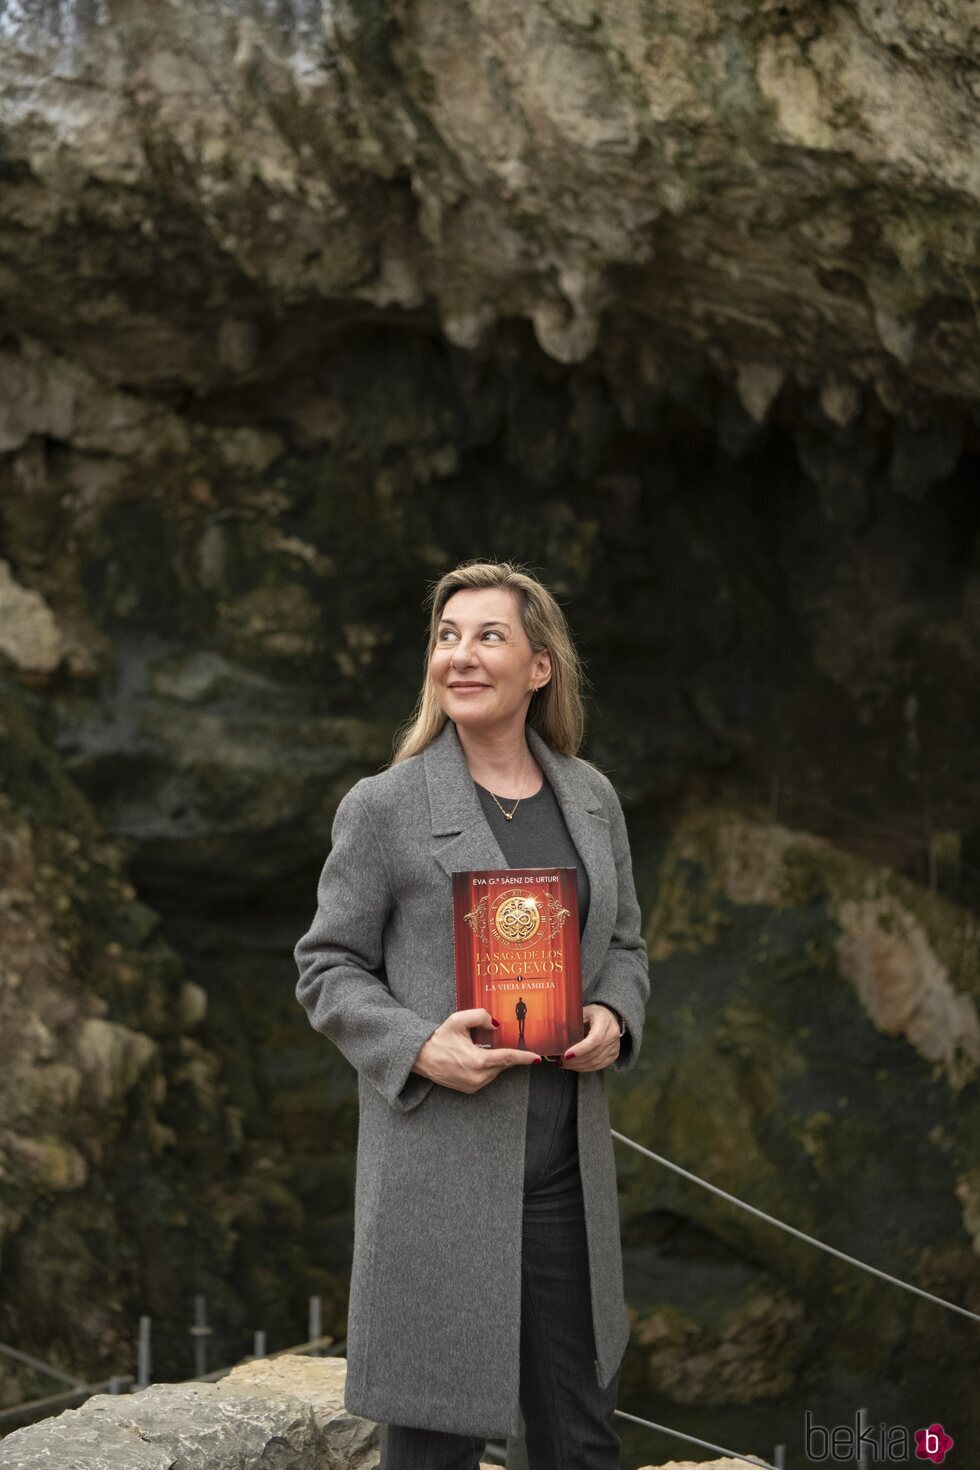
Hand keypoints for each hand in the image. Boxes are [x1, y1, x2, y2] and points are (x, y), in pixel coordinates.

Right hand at [411, 1009, 541, 1093]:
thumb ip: (480, 1017)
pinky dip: (488, 1067)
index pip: (508, 1058)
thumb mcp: (458, 1020)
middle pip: (503, 1064)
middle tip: (507, 1042)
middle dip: (507, 1054)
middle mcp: (478, 1077)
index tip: (537, 1058)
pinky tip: (477, 1057)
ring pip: (496, 1071)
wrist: (421, 1058)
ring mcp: (474, 1085)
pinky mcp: (470, 1090)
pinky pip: (487, 1077)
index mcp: (478, 1061)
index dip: (524, 1057)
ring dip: (495, 1060)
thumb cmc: (439, 1038)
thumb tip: (496, 1025)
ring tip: (481, 1048)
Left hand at [555, 1003, 621, 1072]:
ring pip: (596, 1063)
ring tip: (565, 1064)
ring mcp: (615, 1046)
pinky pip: (599, 1066)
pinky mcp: (614, 1055)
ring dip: (578, 1066)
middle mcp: (612, 1035)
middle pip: (594, 1054)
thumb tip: (550, 1025)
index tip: (567, 1055)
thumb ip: (568, 1020)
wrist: (608, 1016)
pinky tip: (574, 1066)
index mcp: (604, 1021)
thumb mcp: (581, 1012)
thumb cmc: (592, 1014)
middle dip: (575, 1060)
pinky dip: (585, 1068)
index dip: (580, 1050)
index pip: (594, 1040)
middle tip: (561, 1060)